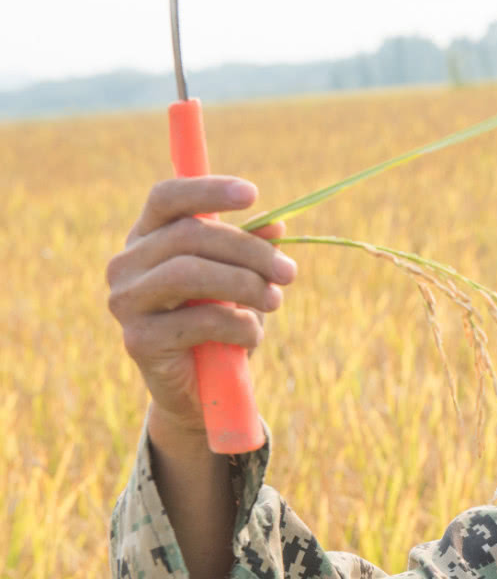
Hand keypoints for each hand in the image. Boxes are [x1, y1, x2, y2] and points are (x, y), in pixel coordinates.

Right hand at [106, 176, 294, 434]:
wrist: (201, 388)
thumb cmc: (221, 323)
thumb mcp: (241, 281)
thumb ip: (253, 251)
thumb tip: (278, 224)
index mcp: (148, 238)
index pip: (167, 198)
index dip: (207, 190)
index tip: (253, 194)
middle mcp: (126, 264)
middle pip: (189, 235)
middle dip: (249, 251)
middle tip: (289, 273)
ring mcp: (126, 301)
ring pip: (188, 273)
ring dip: (245, 284)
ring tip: (275, 301)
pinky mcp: (138, 340)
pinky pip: (197, 321)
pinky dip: (237, 325)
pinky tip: (252, 335)